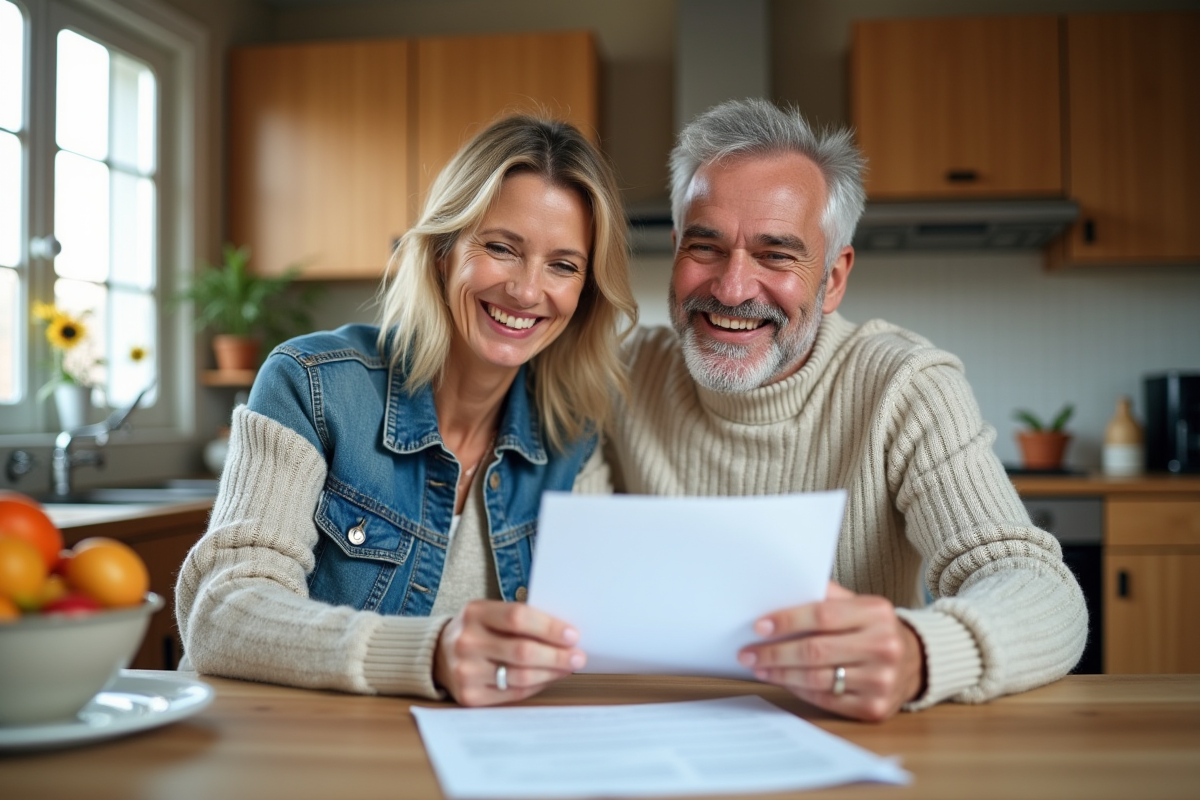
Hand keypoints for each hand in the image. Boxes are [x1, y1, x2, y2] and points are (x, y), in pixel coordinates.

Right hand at [434, 600, 585, 705]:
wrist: (439, 655)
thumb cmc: (477, 630)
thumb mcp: (490, 613)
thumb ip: (521, 620)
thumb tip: (565, 635)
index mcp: (474, 613)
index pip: (518, 618)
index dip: (549, 627)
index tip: (572, 634)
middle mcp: (467, 642)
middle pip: (522, 651)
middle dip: (556, 655)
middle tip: (578, 656)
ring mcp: (466, 672)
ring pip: (521, 676)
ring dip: (551, 673)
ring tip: (568, 667)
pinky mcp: (470, 697)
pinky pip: (513, 694)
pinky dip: (537, 686)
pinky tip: (548, 678)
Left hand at [738, 582, 924, 721]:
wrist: (916, 661)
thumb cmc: (874, 628)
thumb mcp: (858, 604)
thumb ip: (825, 597)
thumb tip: (780, 591)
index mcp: (877, 613)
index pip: (822, 615)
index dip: (787, 621)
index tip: (759, 626)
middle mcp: (883, 647)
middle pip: (815, 651)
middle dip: (775, 652)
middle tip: (748, 653)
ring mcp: (881, 680)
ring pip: (817, 679)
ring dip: (781, 673)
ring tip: (759, 667)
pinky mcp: (874, 707)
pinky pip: (826, 700)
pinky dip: (799, 690)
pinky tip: (783, 680)